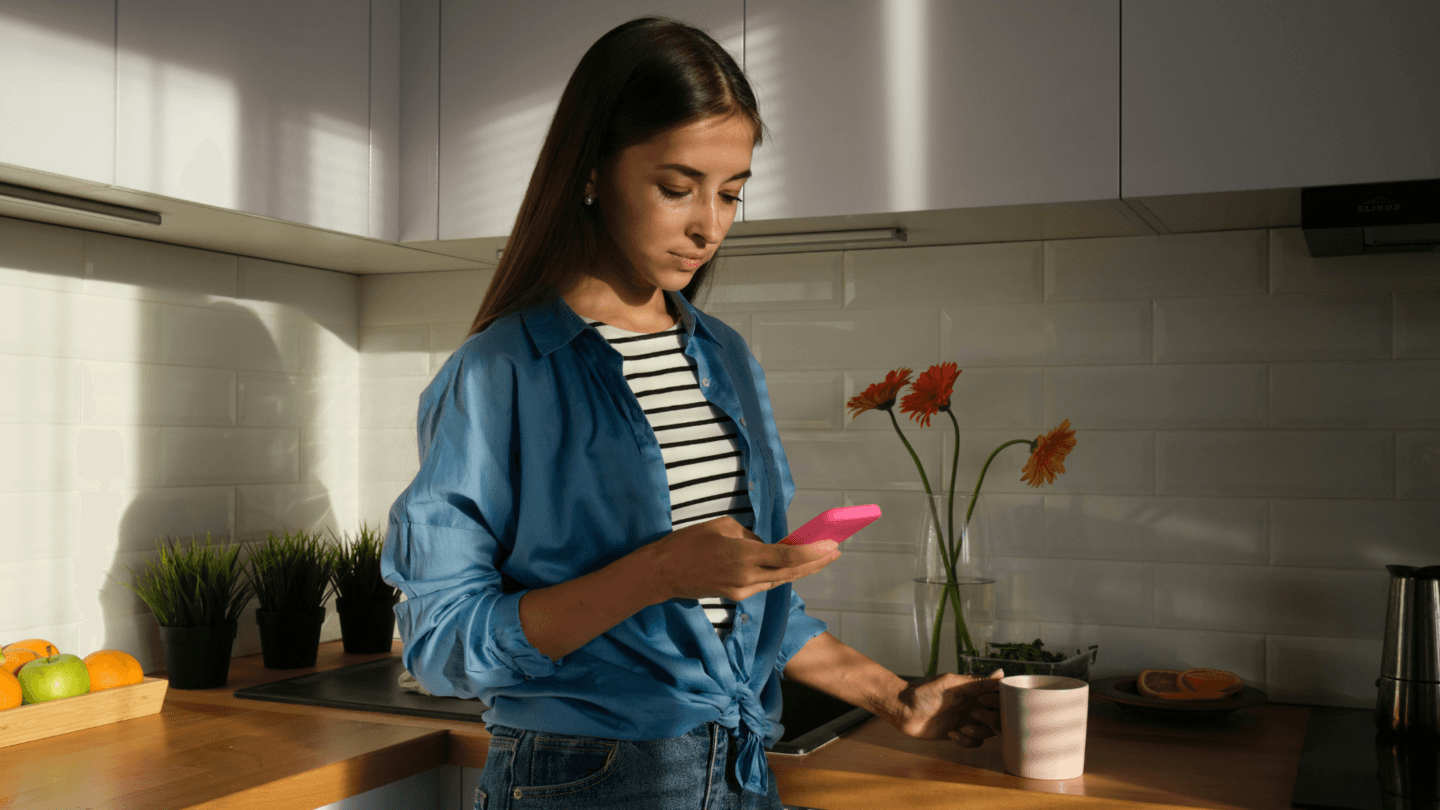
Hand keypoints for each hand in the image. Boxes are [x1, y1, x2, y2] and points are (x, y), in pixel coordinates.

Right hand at [646, 516, 840, 601]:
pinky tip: (792, 564)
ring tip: (823, 555)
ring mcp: (743, 591)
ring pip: (780, 579)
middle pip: (791, 572)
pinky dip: (781, 572)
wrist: (663, 574)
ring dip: (801, 567)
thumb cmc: (688, 543)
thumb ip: (750, 537)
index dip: (814, 552)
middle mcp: (748, 578)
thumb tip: (765, 545)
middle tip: (837, 550)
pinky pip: (765, 582)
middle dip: (817, 561)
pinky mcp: (737, 596)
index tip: (832, 544)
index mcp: (744, 557)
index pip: (788, 556)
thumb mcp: (722, 527)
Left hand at [889, 669, 1002, 747]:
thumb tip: (1001, 675)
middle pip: (999, 717)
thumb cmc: (924, 692)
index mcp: (975, 690)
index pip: (1000, 696)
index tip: (985, 701)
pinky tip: (952, 734)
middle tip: (973, 715)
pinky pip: (975, 743)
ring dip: (979, 732)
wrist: (904, 709)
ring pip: (989, 732)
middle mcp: (974, 705)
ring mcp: (968, 721)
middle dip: (992, 719)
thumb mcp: (950, 683)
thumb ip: (976, 682)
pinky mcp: (960, 735)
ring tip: (963, 728)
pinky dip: (967, 741)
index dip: (999, 701)